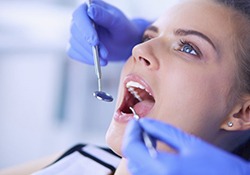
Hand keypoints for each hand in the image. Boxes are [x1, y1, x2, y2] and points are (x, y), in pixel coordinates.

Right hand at [67, 0, 148, 65]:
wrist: (125, 44)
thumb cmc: (123, 29)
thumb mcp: (118, 22)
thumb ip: (104, 16)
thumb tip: (90, 10)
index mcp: (89, 7)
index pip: (79, 15)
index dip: (85, 29)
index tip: (95, 42)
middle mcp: (80, 19)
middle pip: (75, 31)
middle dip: (89, 45)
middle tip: (105, 55)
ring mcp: (77, 33)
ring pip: (74, 43)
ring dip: (89, 54)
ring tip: (105, 59)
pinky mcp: (76, 45)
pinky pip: (74, 53)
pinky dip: (85, 59)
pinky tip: (97, 61)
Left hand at [123, 118, 249, 174]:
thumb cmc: (218, 167)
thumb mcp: (190, 144)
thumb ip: (163, 131)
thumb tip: (145, 122)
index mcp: (163, 167)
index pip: (130, 148)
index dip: (131, 131)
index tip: (136, 122)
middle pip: (130, 158)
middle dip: (134, 139)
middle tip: (143, 127)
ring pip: (136, 167)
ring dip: (138, 150)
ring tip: (150, 138)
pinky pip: (145, 173)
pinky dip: (145, 161)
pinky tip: (156, 152)